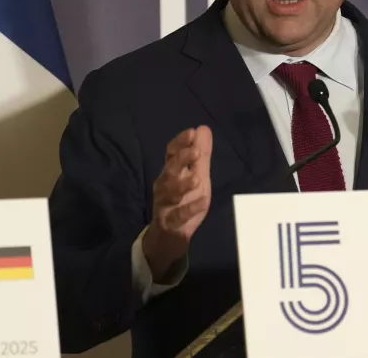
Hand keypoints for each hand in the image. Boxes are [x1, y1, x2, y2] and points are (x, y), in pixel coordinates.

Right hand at [142, 126, 212, 280]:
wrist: (169, 239)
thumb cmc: (184, 202)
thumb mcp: (197, 177)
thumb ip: (200, 156)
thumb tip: (202, 128)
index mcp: (171, 174)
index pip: (171, 154)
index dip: (180, 143)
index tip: (192, 132)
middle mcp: (165, 187)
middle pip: (169, 170)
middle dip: (180, 160)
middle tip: (195, 151)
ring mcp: (165, 205)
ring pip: (170, 193)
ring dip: (183, 185)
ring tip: (197, 178)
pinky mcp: (170, 224)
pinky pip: (178, 216)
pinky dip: (189, 209)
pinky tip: (201, 202)